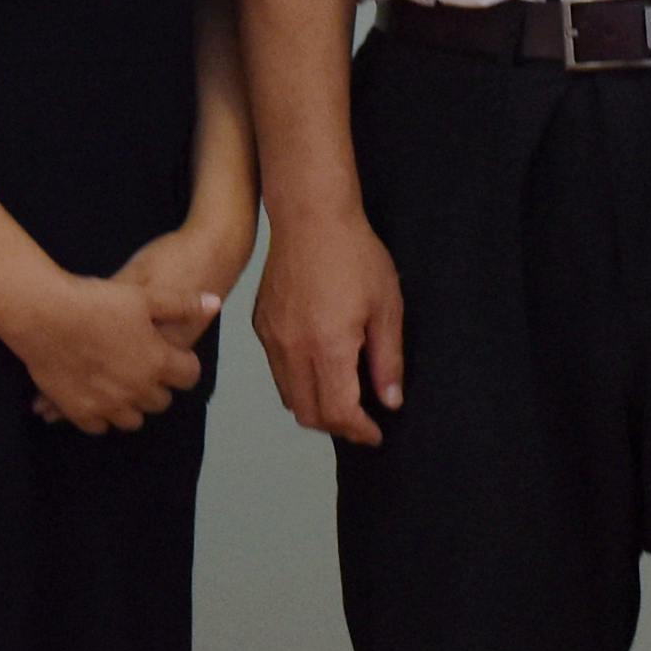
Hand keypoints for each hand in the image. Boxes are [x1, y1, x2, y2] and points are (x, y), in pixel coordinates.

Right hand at [0, 257, 218, 439]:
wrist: (45, 316)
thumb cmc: (97, 302)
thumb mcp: (145, 295)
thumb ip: (182, 304)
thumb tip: (215, 304)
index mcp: (158, 363)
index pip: (189, 376)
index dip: (182, 364)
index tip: (170, 355)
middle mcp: (137, 391)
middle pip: (161, 401)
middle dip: (157, 385)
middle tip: (142, 364)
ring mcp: (108, 406)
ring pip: (133, 419)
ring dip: (131, 404)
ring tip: (119, 383)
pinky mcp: (80, 413)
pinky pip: (100, 426)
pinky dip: (102, 414)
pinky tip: (96, 395)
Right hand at [252, 198, 403, 445]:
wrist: (310, 217)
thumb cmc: (354, 255)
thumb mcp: (386, 307)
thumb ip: (387, 360)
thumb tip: (390, 401)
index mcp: (328, 347)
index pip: (337, 413)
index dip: (358, 431)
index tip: (375, 433)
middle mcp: (293, 349)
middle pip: (308, 414)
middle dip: (336, 426)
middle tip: (361, 421)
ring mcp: (272, 339)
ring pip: (289, 396)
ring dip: (315, 407)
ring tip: (341, 398)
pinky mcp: (261, 326)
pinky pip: (277, 371)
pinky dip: (297, 382)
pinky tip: (319, 366)